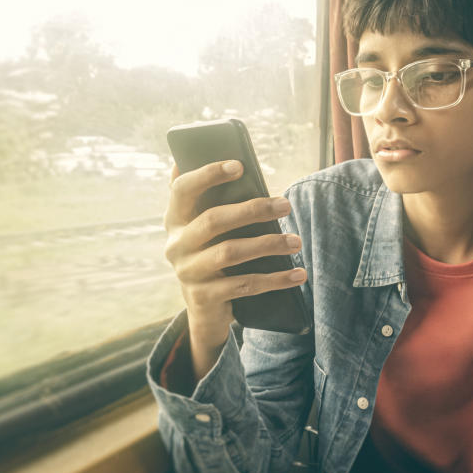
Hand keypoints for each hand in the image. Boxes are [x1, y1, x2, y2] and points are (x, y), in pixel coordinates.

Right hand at [163, 161, 306, 377]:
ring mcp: (188, 273)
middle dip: (253, 210)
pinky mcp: (204, 297)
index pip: (182, 189)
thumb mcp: (206, 229)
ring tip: (296, 241)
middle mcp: (175, 245)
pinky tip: (298, 274)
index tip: (239, 165)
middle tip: (285, 205)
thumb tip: (234, 163)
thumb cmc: (212, 254)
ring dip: (268, 244)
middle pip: (213, 221)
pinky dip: (275, 279)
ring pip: (230, 253)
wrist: (204, 310)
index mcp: (174, 220)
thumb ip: (212, 199)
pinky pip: (244, 285)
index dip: (207, 175)